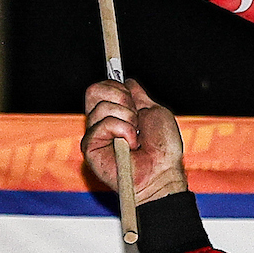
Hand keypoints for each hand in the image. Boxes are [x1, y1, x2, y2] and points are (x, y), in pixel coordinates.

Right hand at [82, 79, 187, 203]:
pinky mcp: (90, 147)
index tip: (133, 100)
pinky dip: (123, 130)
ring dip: (128, 119)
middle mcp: (101, 122)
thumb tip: (127, 80)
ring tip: (136, 137)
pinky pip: (103, 124)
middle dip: (121, 98)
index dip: (117, 86)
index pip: (102, 87)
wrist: (163, 171)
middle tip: (136, 117)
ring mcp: (95, 134)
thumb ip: (138, 95)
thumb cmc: (163, 148)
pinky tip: (131, 145)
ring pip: (102, 107)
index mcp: (114, 113)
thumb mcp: (155, 112)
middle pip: (93, 90)